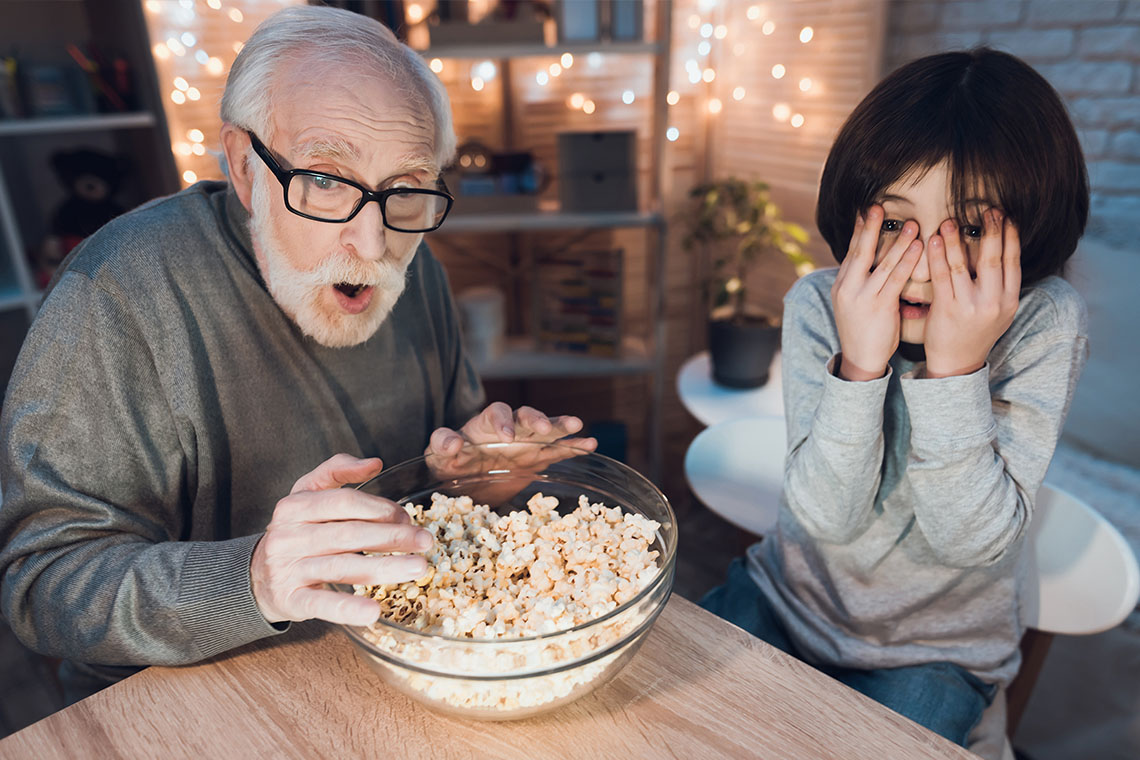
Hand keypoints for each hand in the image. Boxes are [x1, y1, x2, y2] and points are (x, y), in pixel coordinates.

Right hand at [250, 454, 433, 625]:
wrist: (257, 576)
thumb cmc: (296, 531)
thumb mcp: (307, 494)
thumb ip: (336, 471)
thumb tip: (375, 462)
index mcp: (294, 506)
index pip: (343, 502)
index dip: (379, 508)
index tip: (408, 517)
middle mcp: (288, 536)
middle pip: (348, 534)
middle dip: (392, 537)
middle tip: (425, 542)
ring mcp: (287, 569)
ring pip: (342, 567)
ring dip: (384, 568)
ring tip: (418, 568)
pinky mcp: (290, 600)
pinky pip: (321, 604)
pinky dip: (348, 609)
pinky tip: (374, 612)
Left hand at [424, 402, 597, 492]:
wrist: (465, 481)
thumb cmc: (449, 463)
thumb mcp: (437, 455)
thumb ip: (441, 444)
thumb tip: (451, 443)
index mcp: (485, 425)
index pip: (497, 413)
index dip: (503, 421)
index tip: (507, 435)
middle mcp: (510, 429)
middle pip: (526, 416)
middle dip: (536, 420)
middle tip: (543, 427)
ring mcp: (526, 443)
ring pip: (546, 430)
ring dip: (560, 426)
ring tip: (578, 425)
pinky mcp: (538, 459)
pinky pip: (558, 451)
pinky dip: (574, 447)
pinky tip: (590, 445)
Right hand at [831, 205, 923, 380]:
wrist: (860, 359)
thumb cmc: (863, 332)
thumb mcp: (855, 304)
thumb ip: (863, 283)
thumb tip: (876, 265)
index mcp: (841, 285)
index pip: (851, 252)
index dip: (860, 231)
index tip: (866, 212)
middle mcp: (848, 287)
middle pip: (860, 251)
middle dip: (870, 227)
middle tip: (878, 206)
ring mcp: (862, 296)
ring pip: (882, 262)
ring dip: (898, 241)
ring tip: (911, 224)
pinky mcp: (878, 306)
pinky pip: (895, 278)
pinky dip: (907, 260)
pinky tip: (917, 247)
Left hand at [923, 210, 1020, 377]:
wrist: (957, 363)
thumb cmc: (975, 331)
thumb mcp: (999, 311)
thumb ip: (1002, 285)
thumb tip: (1004, 249)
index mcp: (1009, 301)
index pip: (1013, 262)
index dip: (1010, 237)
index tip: (1006, 216)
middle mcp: (993, 303)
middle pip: (993, 259)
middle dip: (991, 232)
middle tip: (988, 210)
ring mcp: (969, 306)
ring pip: (963, 265)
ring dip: (956, 240)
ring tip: (951, 221)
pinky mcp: (947, 310)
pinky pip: (941, 277)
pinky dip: (937, 256)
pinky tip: (933, 240)